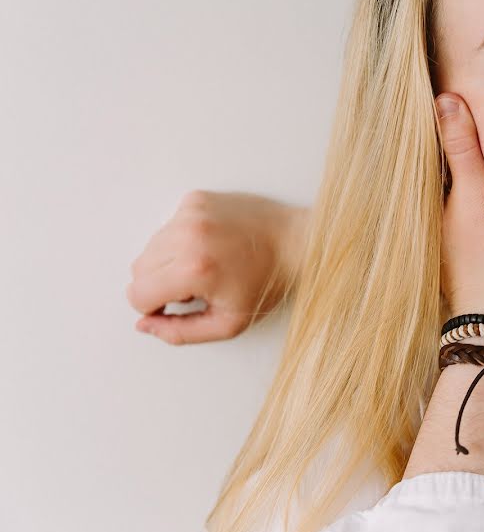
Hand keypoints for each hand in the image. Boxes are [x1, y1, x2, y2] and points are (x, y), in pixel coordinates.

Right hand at [127, 190, 306, 344]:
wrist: (297, 242)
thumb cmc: (268, 282)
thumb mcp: (228, 322)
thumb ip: (181, 332)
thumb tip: (145, 325)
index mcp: (194, 269)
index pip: (138, 294)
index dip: (154, 307)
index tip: (177, 305)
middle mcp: (188, 235)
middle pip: (138, 269)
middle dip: (161, 284)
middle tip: (196, 287)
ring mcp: (191, 212)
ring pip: (150, 246)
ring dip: (169, 261)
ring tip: (205, 265)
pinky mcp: (196, 199)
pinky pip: (168, 225)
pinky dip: (182, 238)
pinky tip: (210, 244)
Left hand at [437, 94, 483, 321]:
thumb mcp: (478, 194)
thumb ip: (462, 148)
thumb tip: (444, 97)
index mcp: (424, 197)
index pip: (422, 145)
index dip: (429, 115)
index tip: (433, 79)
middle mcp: (430, 212)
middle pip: (435, 162)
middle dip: (443, 133)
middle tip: (452, 90)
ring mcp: (447, 229)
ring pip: (451, 181)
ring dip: (458, 156)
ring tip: (468, 119)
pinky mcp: (467, 242)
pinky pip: (465, 198)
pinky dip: (471, 179)